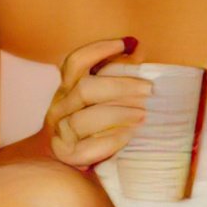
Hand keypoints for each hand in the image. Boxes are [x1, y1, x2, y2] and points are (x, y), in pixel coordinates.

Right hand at [44, 36, 150, 168]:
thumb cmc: (89, 125)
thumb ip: (117, 75)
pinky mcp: (68, 155)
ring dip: (117, 114)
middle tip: (148, 89)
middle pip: (85, 90)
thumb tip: (138, 48)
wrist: (58, 162)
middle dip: (119, 87)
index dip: (98, 50)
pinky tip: (128, 136)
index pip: (76, 62)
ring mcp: (61, 131)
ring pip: (83, 119)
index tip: (125, 43)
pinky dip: (110, 140)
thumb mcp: (99, 98)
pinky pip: (87, 147)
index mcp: (67, 88)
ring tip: (143, 115)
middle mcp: (60, 107)